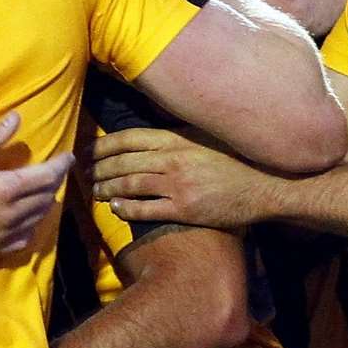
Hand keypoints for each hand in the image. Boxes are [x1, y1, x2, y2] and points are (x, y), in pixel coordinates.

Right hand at [0, 111, 72, 260]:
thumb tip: (16, 118)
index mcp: (4, 187)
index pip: (47, 176)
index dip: (62, 165)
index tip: (69, 157)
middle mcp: (10, 213)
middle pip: (46, 197)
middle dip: (54, 182)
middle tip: (54, 171)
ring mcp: (4, 234)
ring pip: (38, 218)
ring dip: (45, 203)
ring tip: (42, 191)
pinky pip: (24, 239)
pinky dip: (31, 226)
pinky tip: (26, 218)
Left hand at [89, 128, 279, 229]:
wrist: (261, 189)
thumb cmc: (232, 164)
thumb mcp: (203, 141)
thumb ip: (175, 138)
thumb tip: (144, 138)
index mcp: (177, 140)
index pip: (129, 139)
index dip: (104, 145)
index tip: (89, 151)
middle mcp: (174, 159)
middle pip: (124, 162)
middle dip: (100, 169)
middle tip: (85, 174)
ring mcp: (178, 185)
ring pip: (130, 184)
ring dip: (107, 188)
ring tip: (95, 191)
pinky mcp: (184, 209)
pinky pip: (145, 209)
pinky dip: (126, 208)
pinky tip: (115, 208)